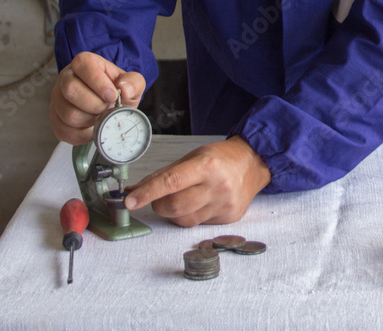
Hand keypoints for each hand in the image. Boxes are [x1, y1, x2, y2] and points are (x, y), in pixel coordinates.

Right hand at [50, 51, 145, 144]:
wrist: (111, 106)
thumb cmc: (118, 91)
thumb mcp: (133, 83)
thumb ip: (134, 82)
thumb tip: (124, 88)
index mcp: (84, 63)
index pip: (83, 66)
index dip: (98, 83)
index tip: (112, 95)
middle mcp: (66, 78)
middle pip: (71, 90)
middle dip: (95, 104)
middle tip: (107, 108)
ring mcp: (58, 99)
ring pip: (68, 113)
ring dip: (90, 120)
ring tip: (101, 117)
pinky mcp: (55, 119)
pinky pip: (64, 131)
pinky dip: (83, 134)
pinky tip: (93, 128)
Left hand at [124, 137, 270, 225]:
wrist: (252, 164)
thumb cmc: (220, 158)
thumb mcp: (192, 157)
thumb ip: (164, 174)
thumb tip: (134, 190)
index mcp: (207, 165)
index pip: (171, 182)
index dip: (147, 193)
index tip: (130, 201)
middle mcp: (218, 186)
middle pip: (175, 206)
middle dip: (158, 204)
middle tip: (159, 197)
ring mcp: (224, 205)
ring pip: (184, 219)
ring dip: (173, 212)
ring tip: (182, 198)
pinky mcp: (227, 218)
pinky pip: (197, 224)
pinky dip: (189, 216)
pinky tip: (198, 203)